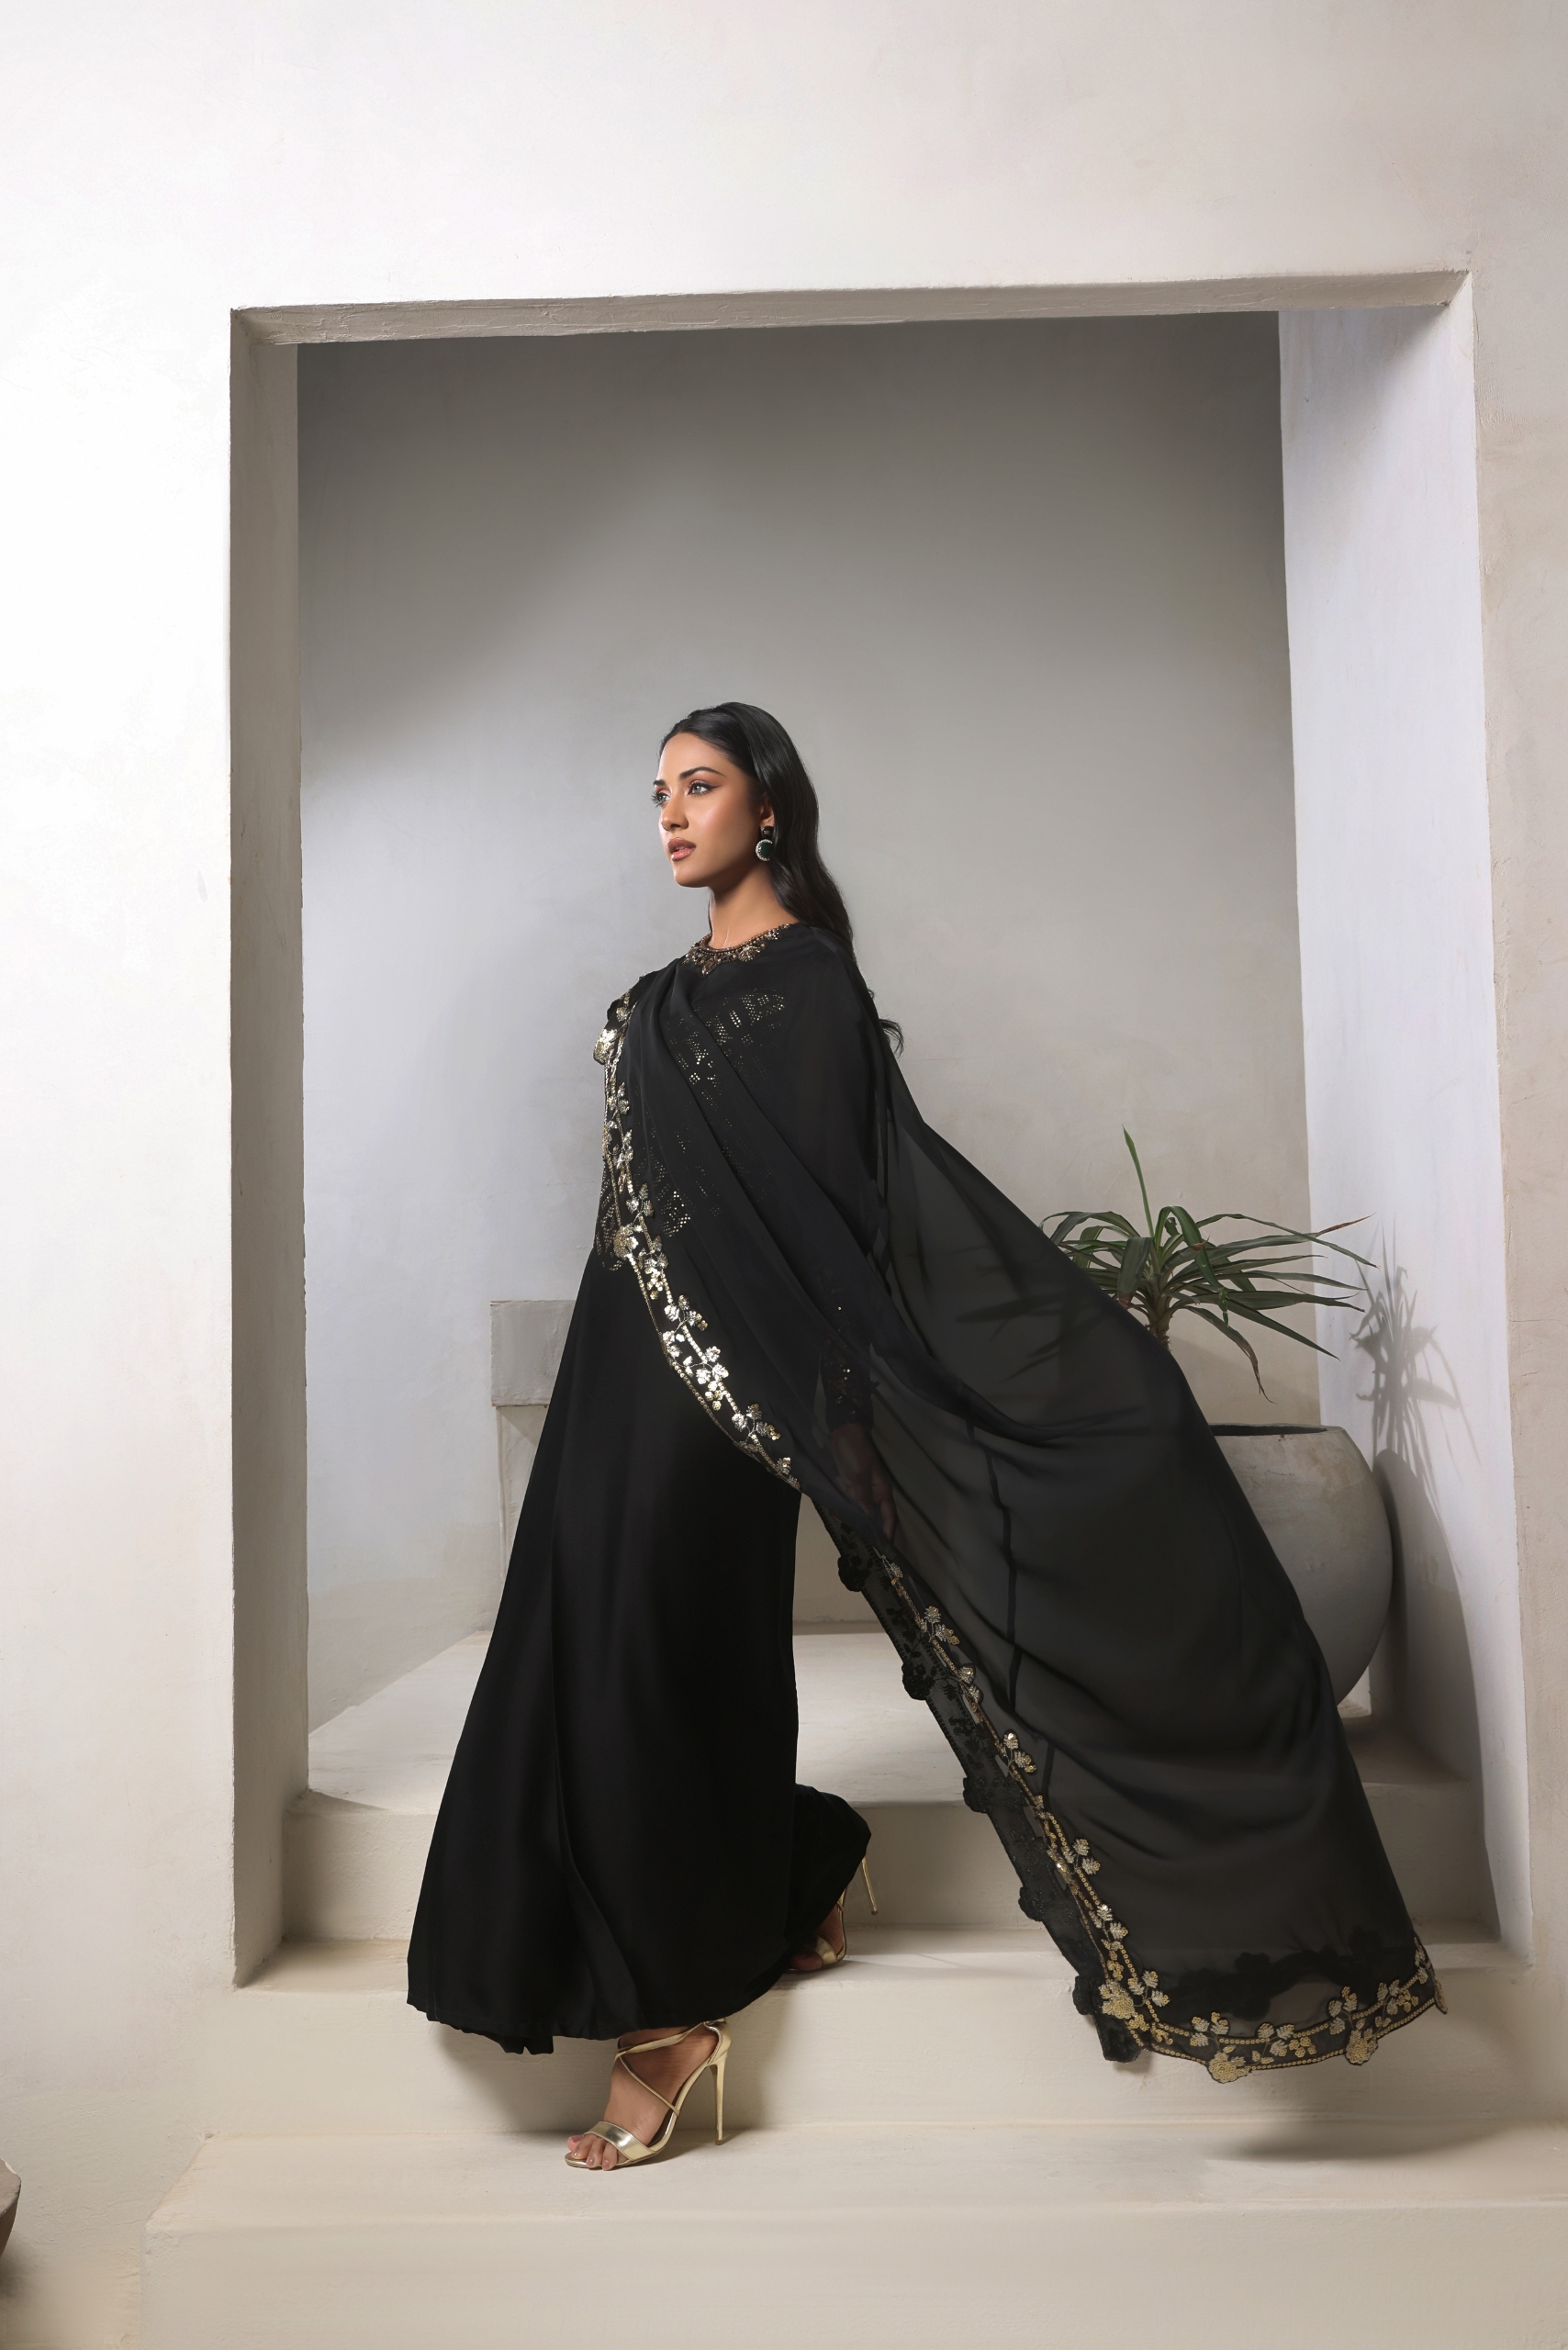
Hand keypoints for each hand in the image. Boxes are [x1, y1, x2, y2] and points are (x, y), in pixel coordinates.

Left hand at [829, 1422, 897, 1542]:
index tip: (886, 1549)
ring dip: (862, 1524)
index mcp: (882, 1490)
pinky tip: (843, 1521)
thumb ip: (862, 1497)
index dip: (889, 1532)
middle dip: (875, 1532)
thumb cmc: (855, 1452)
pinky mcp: (852, 1487)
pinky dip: (850, 1513)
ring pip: (865, 1512)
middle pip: (878, 1517)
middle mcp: (875, 1493)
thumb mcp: (858, 1475)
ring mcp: (863, 1490)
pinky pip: (854, 1504)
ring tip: (857, 1540)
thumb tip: (867, 1518)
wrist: (843, 1433)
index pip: (889, 1516)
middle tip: (870, 1549)